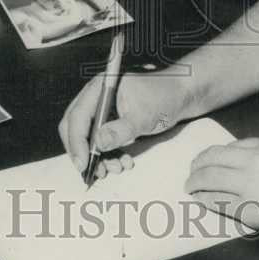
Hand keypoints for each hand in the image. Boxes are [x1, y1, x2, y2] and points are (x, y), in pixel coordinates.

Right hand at [58, 71, 189, 176]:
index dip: (77, 142)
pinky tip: (123, 162)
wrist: (182, 94)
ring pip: (88, 136)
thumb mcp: (144, 116)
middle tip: (93, 171)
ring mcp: (103, 108)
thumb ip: (121, 130)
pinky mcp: (111, 119)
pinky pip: (101, 139)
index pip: (78, 116)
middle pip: (75, 126)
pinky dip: (109, 153)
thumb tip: (98, 142)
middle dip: (84, 151)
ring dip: (99, 156)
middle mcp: (97, 96)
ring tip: (116, 168)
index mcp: (101, 88)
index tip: (83, 164)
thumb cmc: (165, 97)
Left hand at [185, 138, 258, 259]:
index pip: (233, 146)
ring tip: (190, 185)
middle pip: (215, 158)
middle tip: (192, 170)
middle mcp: (256, 161)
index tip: (209, 158)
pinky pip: (219, 202)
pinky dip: (205, 199)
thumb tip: (244, 164)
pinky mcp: (249, 209)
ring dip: (196, 181)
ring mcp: (250, 185)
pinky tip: (200, 199)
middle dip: (199, 164)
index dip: (216, 154)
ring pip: (211, 178)